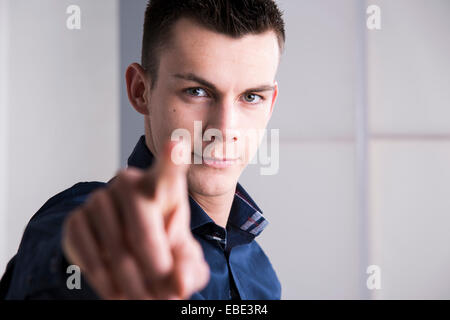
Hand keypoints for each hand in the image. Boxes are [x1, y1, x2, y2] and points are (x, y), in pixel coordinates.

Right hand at [62, 140, 208, 298]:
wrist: (124, 254)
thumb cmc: (162, 248)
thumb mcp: (184, 262)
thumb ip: (191, 270)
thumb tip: (179, 281)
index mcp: (163, 186)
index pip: (168, 170)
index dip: (171, 159)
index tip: (177, 144)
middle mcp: (129, 184)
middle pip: (143, 220)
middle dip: (155, 263)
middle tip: (165, 293)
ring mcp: (100, 199)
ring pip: (116, 244)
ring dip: (133, 281)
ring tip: (146, 299)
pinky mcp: (76, 219)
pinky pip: (90, 253)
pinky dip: (106, 280)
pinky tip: (117, 290)